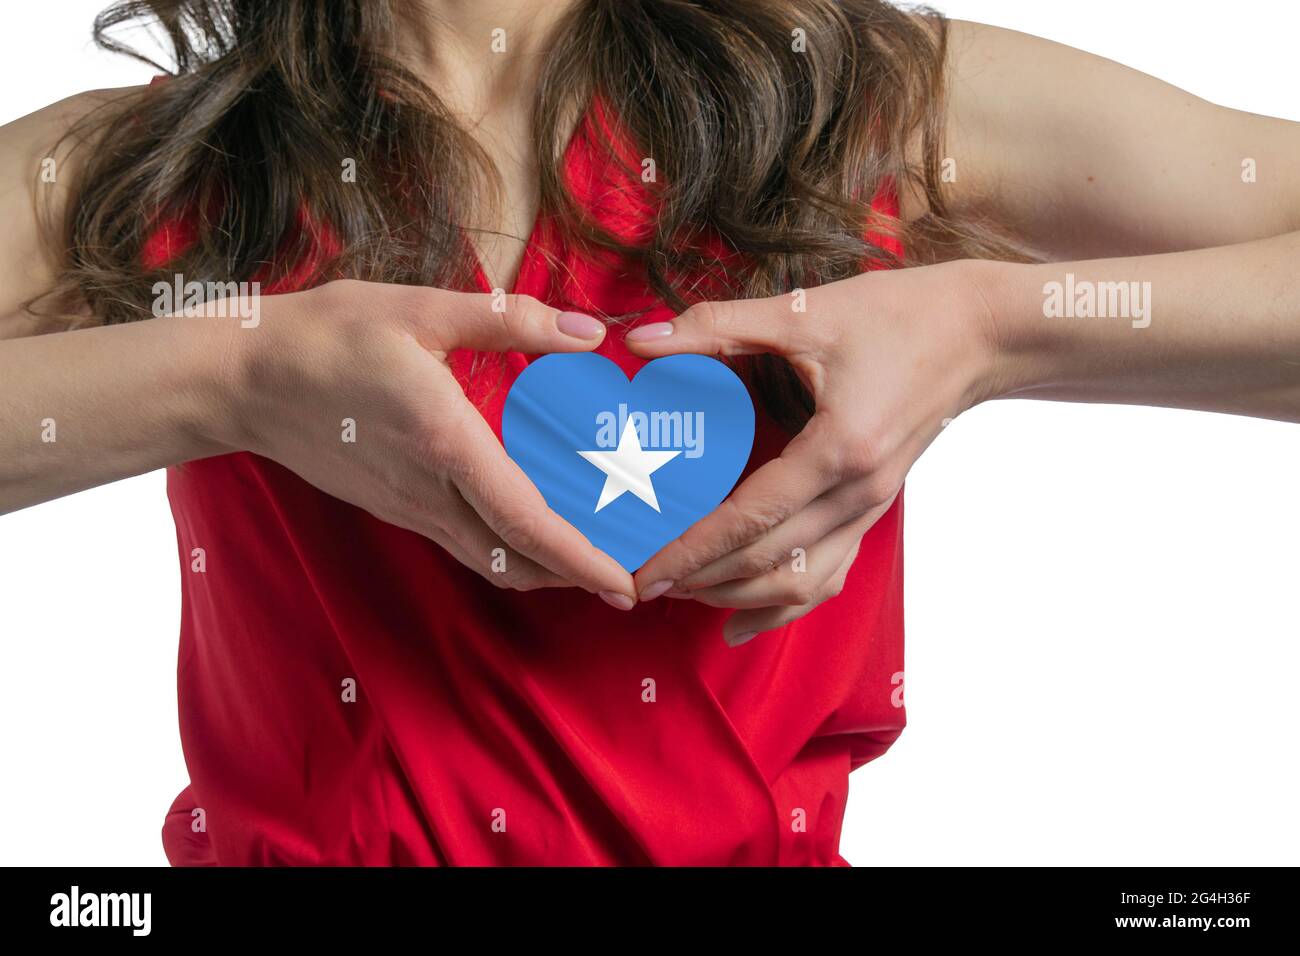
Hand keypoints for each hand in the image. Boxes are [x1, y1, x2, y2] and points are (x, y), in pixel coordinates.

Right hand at [219, 279, 636, 606]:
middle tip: (632, 578)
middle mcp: (430, 491)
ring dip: (545, 570)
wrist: (241, 379)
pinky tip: (534, 529)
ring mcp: (408, 508)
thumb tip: (588, 334)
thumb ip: (510, 321)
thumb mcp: (419, 309)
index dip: (581, 559)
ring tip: (595, 560)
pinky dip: (510, 552)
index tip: (625, 584)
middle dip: (577, 579)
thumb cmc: (326, 337)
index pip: (526, 521)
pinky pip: (465, 545)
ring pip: (490, 561)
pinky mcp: (395, 508)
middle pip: (516, 560)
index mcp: (445, 443)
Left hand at [624, 260, 1006, 641]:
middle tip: (643, 584)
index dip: (693, 550)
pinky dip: (784, 604)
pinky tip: (742, 622)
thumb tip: (643, 339)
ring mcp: (872, 508)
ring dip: (739, 596)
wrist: (980, 333)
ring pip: (801, 581)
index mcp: (840, 449)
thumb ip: (718, 326)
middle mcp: (859, 493)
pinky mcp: (875, 509)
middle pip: (770, 561)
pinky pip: (828, 574)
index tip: (646, 571)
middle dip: (702, 580)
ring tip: (685, 593)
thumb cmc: (898, 316)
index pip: (751, 519)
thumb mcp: (804, 313)